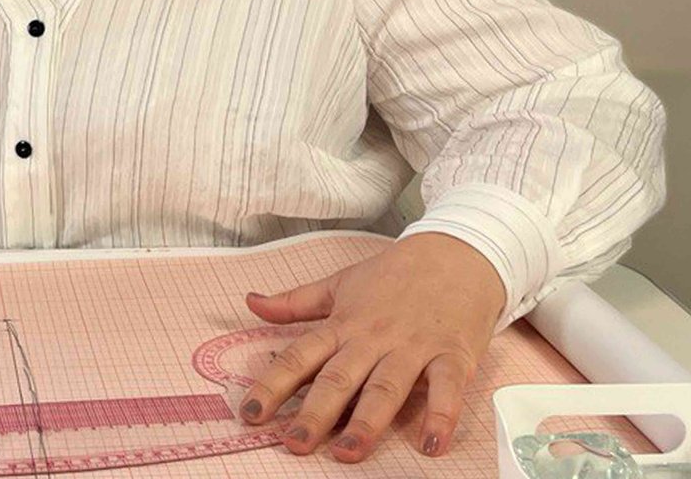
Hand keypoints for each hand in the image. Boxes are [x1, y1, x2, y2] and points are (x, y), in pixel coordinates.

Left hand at [237, 233, 506, 462]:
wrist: (457, 253)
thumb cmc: (395, 274)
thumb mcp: (339, 284)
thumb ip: (294, 302)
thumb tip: (251, 302)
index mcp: (342, 325)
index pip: (299, 357)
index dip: (272, 386)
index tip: (249, 414)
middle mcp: (373, 338)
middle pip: (339, 378)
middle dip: (315, 413)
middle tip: (294, 443)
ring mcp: (413, 347)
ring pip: (386, 388)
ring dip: (367, 422)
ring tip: (348, 452)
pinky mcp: (453, 355)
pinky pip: (446, 388)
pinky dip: (441, 415)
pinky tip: (431, 444)